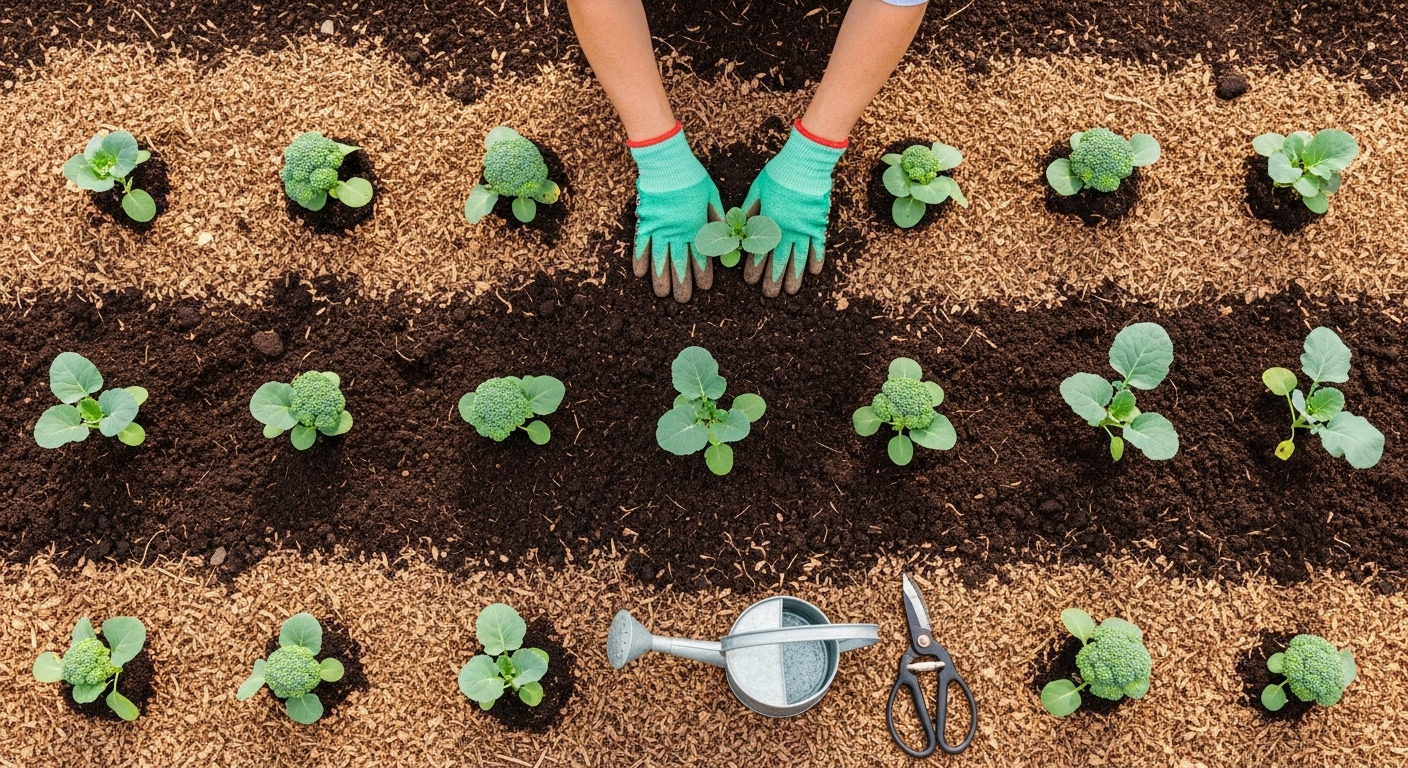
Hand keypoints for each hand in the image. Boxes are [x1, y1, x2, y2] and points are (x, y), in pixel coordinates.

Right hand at [634, 177, 723, 301]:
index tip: (705, 287)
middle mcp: (677, 232)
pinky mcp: (644, 221)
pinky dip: (640, 259)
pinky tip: (640, 274)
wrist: (667, 163)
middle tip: (683, 300)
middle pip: (679, 262)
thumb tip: (728, 238)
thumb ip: (718, 219)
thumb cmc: (692, 178)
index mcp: (696, 226)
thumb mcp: (712, 197)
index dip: (703, 272)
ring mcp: (659, 228)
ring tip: (662, 295)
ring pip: (659, 258)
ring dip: (661, 278)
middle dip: (682, 283)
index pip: (701, 255)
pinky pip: (640, 244)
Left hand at [741, 124, 844, 296]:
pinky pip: (818, 245)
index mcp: (768, 222)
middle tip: (769, 294)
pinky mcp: (819, 223)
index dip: (754, 266)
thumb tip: (735, 230)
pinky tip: (814, 272)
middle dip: (773, 278)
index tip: (750, 281)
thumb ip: (747, 213)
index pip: (759, 250)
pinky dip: (816, 259)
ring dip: (794, 275)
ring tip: (791, 292)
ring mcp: (804, 228)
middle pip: (779, 259)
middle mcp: (786, 229)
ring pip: (799, 257)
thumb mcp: (755, 192)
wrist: (804, 164)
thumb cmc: (777, 175)